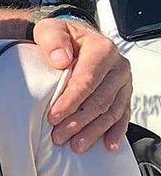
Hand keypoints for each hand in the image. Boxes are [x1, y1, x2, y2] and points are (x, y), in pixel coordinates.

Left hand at [32, 18, 131, 152]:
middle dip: (78, 121)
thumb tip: (61, 60)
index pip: (87, 81)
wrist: (74, 39)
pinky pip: (122, 115)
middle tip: (59, 137)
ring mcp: (123, 82)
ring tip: (76, 145)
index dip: (70, 101)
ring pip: (111, 111)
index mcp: (102, 50)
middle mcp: (118, 66)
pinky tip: (108, 145)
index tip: (53, 116)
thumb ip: (53, 40)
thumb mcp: (50, 30)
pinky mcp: (124, 94)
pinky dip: (116, 131)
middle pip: (99, 100)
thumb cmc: (61, 37)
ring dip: (94, 131)